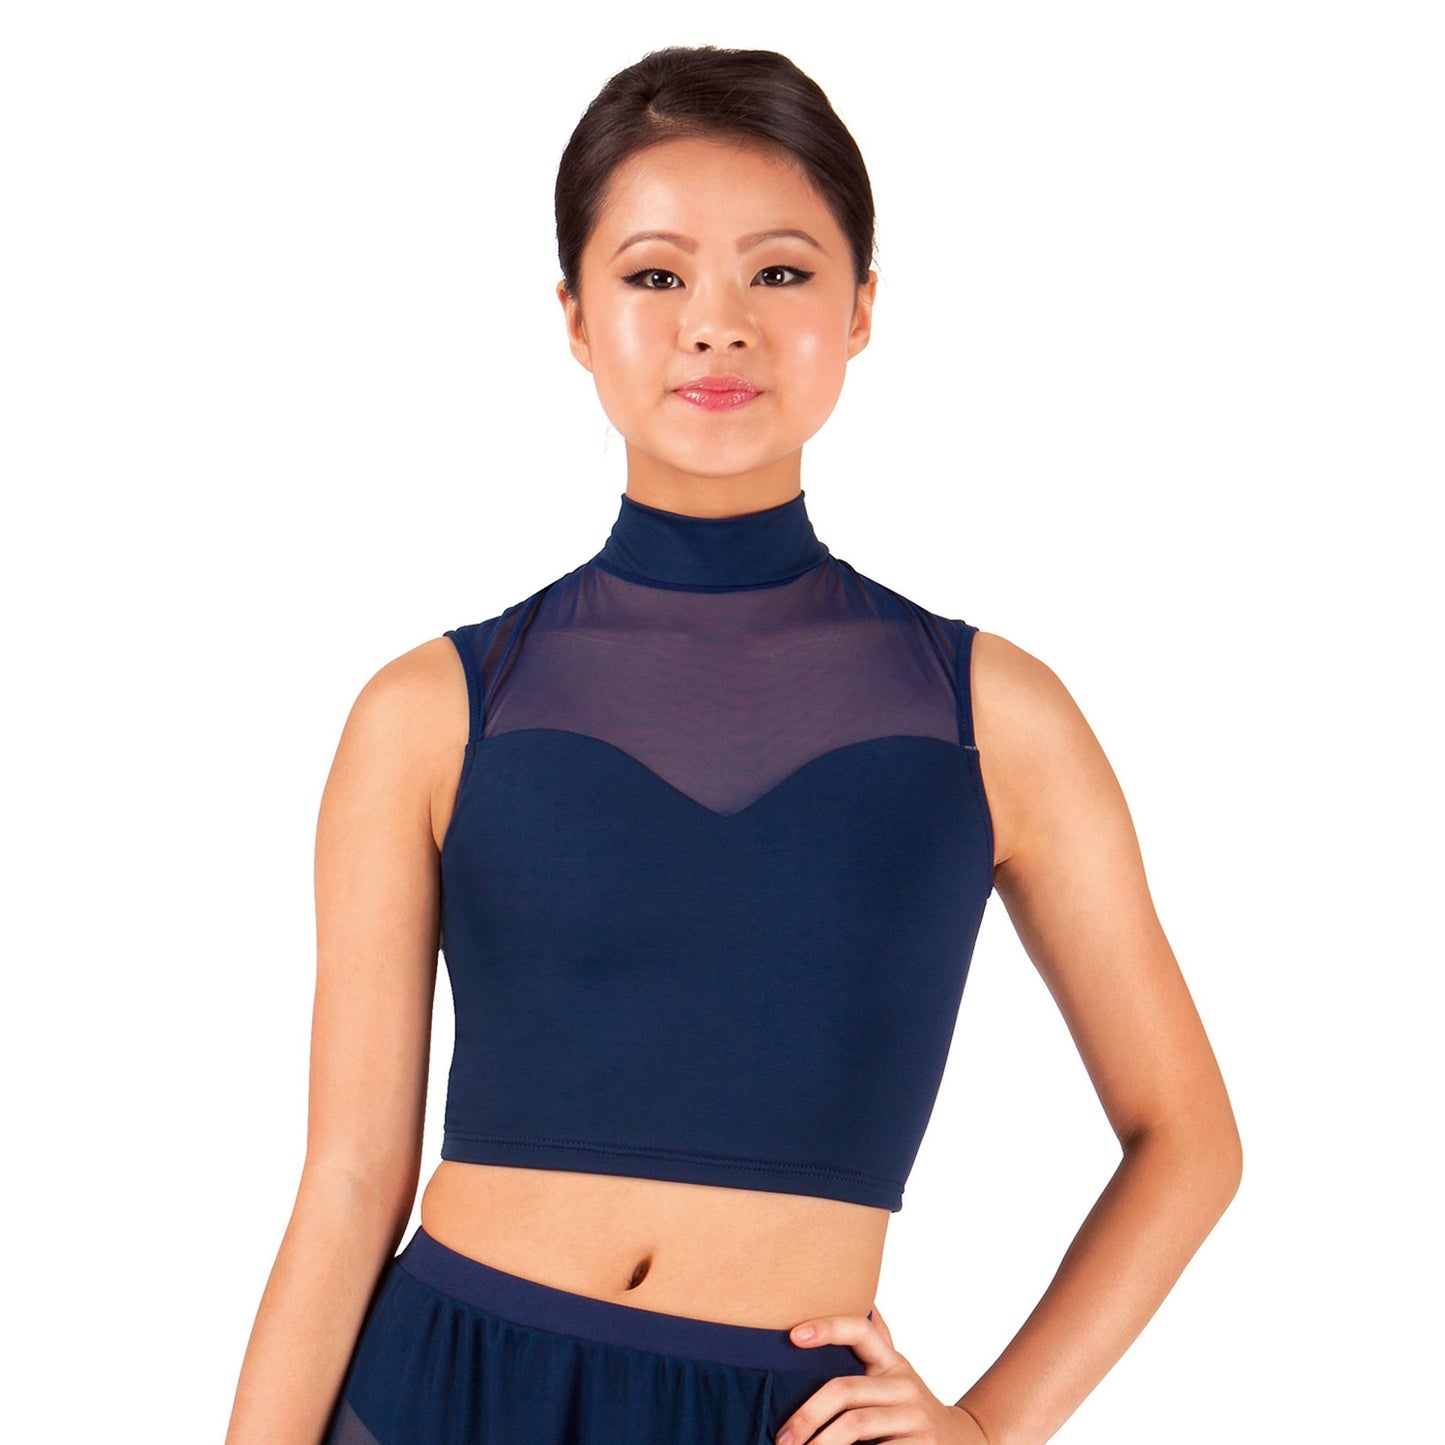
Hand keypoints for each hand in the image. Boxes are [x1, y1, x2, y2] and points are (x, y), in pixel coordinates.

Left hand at [774, 1303, 988, 1444]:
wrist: (961, 1440)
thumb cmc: (910, 1405)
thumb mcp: (895, 1372)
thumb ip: (878, 1342)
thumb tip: (864, 1301)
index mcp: (891, 1361)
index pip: (860, 1330)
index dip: (827, 1328)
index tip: (793, 1335)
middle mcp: (904, 1384)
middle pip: (846, 1389)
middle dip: (808, 1414)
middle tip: (783, 1437)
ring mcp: (914, 1416)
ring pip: (856, 1424)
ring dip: (821, 1442)